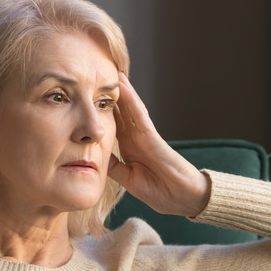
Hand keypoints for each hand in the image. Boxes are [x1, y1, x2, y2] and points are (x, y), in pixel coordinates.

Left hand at [107, 73, 209, 216]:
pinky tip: (123, 86)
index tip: (86, 98)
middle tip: (95, 76)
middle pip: (120, 112)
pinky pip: (139, 115)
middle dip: (109, 96)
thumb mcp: (129, 180)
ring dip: (120, 90)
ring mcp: (145, 136)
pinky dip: (131, 100)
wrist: (183, 199)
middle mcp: (137, 138)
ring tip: (109, 71)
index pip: (113, 125)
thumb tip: (95, 156)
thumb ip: (115, 167)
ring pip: (129, 108)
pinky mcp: (153, 137)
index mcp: (130, 149)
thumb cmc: (161, 192)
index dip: (101, 112)